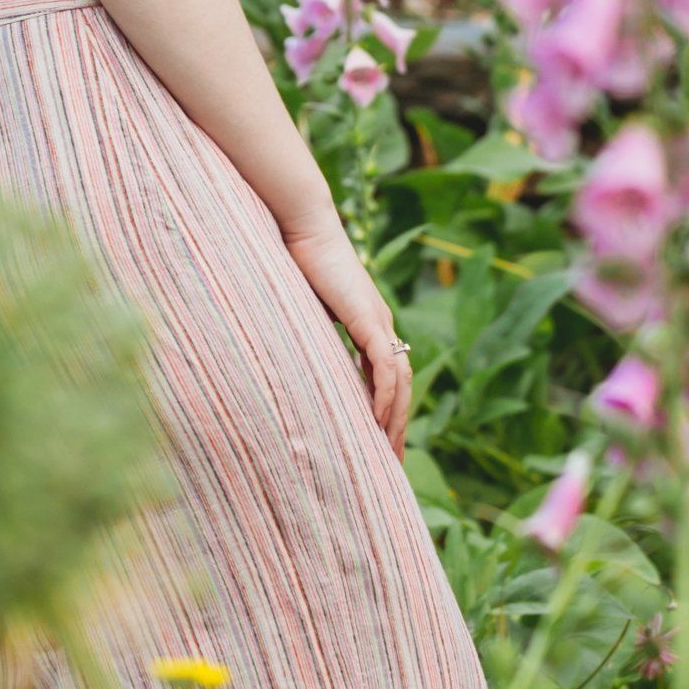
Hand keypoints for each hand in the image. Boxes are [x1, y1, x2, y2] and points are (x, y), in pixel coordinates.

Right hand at [282, 216, 410, 456]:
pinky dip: (384, 397)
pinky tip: (378, 421)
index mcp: (368, 322)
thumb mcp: (302, 306)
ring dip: (396, 419)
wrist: (302, 225)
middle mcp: (381, 325)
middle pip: (400, 386)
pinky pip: (385, 368)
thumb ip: (307, 331)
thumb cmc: (295, 257)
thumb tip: (288, 356)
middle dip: (397, 425)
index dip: (385, 409)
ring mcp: (378, 322)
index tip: (377, 441)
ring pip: (399, 382)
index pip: (386, 375)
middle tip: (390, 463)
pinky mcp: (369, 319)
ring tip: (388, 452)